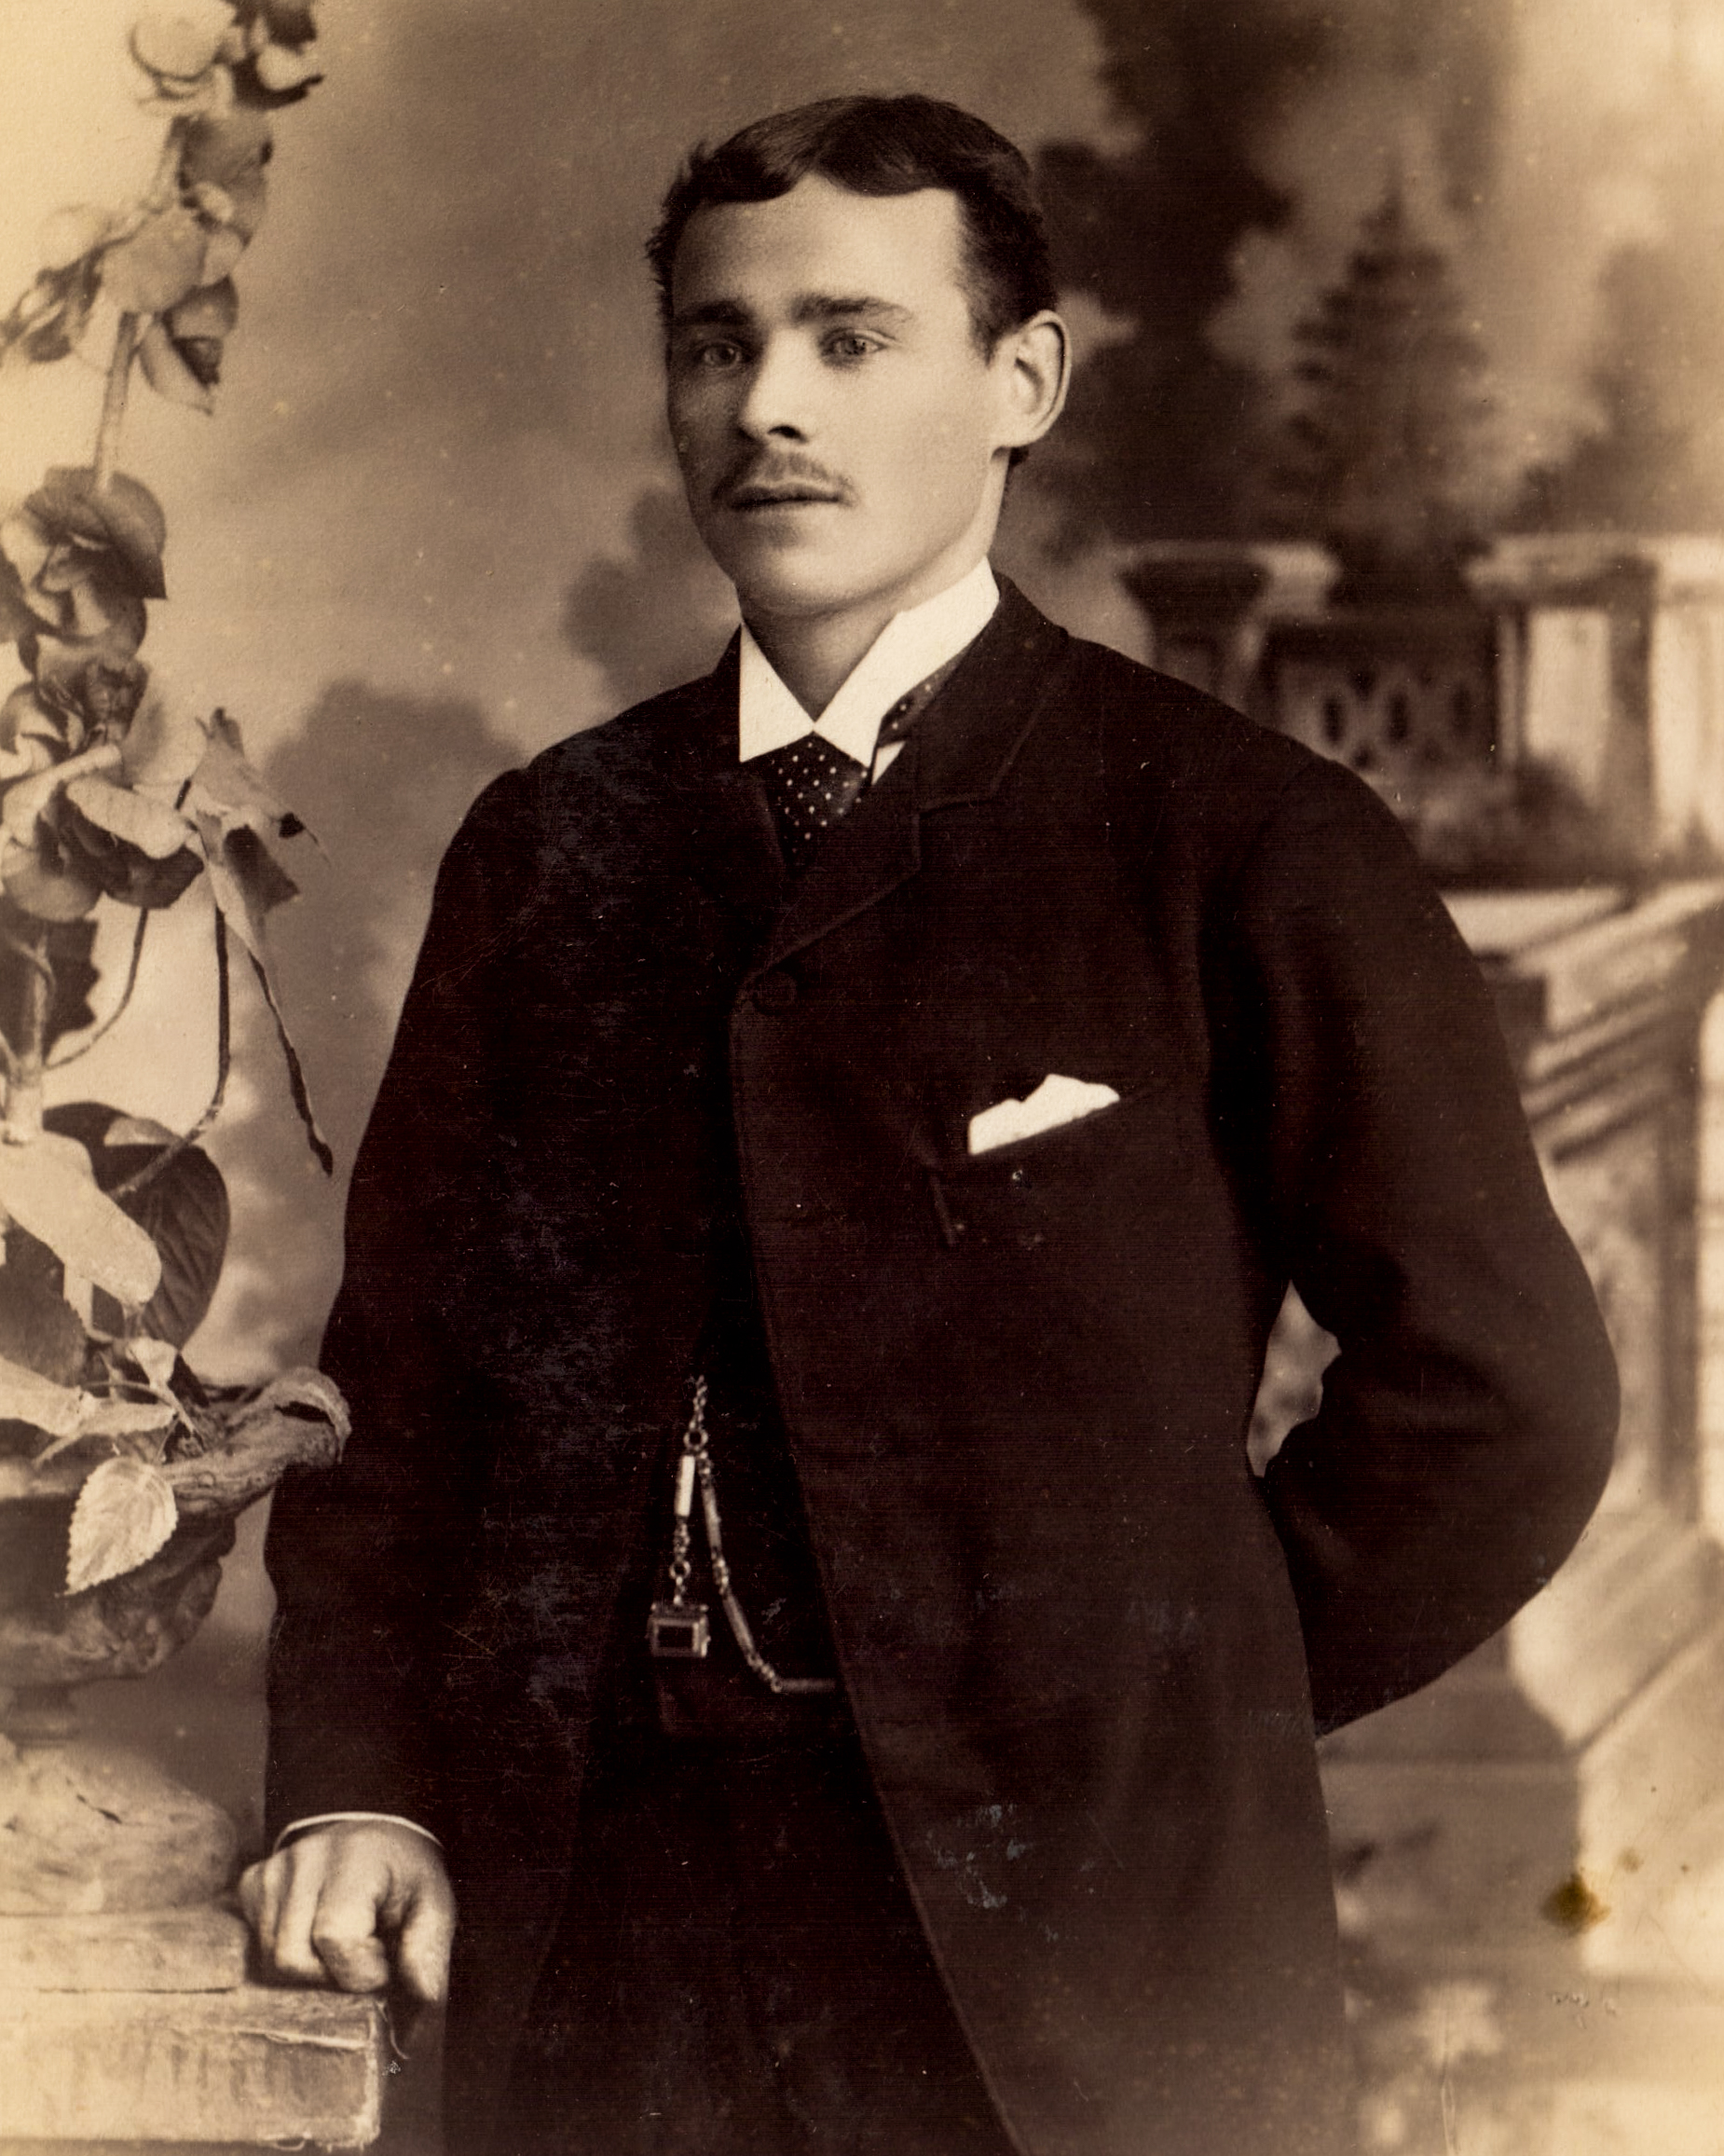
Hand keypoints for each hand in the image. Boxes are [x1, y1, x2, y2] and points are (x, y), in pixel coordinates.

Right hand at [238, 1822, 455, 2001]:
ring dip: (308, 1968)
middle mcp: (305, 1857)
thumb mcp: (433, 1906)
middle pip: (291, 1959)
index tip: (384, 1959)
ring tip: (341, 1945)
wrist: (378, 1838)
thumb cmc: (406, 1877)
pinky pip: (254, 1945)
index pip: (335, 1938)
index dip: (362, 1969)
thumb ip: (427, 1954)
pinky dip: (286, 1952)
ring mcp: (274, 1869)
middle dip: (330, 1975)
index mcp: (357, 1858)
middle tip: (362, 1955)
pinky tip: (313, 1933)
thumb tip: (420, 2012)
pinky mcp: (253, 1882)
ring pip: (269, 1961)